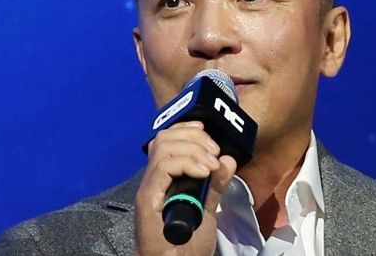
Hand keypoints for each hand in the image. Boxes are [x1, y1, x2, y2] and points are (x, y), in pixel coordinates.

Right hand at [135, 121, 236, 255]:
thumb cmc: (187, 245)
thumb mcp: (208, 208)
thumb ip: (216, 184)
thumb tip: (228, 159)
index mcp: (165, 178)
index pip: (169, 138)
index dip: (188, 130)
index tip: (210, 136)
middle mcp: (154, 179)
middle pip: (165, 137)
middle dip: (194, 138)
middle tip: (214, 153)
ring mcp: (149, 188)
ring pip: (163, 147)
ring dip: (192, 149)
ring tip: (210, 165)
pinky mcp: (147, 199)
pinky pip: (162, 167)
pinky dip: (185, 163)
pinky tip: (203, 172)